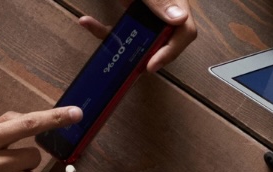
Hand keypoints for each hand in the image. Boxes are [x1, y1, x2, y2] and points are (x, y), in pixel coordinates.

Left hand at [78, 1, 199, 73]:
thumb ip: (160, 0)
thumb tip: (179, 18)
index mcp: (174, 2)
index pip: (184, 31)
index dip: (171, 51)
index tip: (153, 63)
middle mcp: (163, 8)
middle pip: (162, 39)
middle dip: (143, 51)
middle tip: (128, 62)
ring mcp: (146, 10)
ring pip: (139, 36)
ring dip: (116, 39)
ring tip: (98, 33)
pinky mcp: (130, 10)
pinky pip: (121, 27)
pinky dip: (102, 28)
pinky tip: (87, 22)